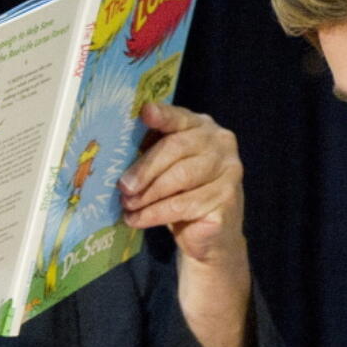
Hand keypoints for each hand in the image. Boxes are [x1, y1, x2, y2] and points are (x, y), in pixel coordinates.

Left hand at [121, 102, 245, 265]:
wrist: (209, 233)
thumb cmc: (182, 193)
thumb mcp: (166, 167)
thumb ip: (151, 153)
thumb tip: (118, 151)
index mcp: (202, 127)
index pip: (180, 117)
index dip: (163, 115)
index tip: (145, 113)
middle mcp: (221, 144)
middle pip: (177, 148)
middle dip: (145, 168)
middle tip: (123, 186)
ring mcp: (228, 172)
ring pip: (180, 178)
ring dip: (148, 195)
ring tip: (127, 206)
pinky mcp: (226, 201)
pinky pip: (183, 206)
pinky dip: (155, 214)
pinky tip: (138, 219)